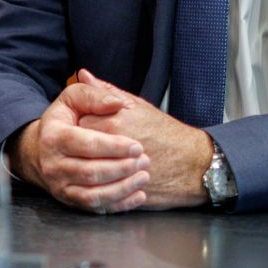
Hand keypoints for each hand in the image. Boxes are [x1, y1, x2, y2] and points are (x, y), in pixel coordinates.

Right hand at [7, 88, 150, 214]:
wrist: (40, 150)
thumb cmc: (63, 121)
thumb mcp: (72, 99)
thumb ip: (94, 95)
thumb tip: (116, 102)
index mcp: (53, 137)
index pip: (86, 144)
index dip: (114, 147)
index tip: (137, 146)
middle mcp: (52, 165)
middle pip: (91, 172)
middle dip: (122, 168)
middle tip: (145, 161)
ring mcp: (60, 185)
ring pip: (94, 193)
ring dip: (123, 188)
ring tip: (143, 176)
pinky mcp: (69, 200)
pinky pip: (95, 207)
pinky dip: (119, 204)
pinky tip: (137, 195)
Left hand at [64, 69, 215, 208]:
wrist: (193, 165)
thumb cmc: (166, 133)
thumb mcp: (137, 105)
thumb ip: (106, 91)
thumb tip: (83, 75)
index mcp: (111, 123)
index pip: (75, 121)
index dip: (80, 122)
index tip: (90, 123)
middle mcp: (109, 148)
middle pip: (75, 147)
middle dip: (80, 145)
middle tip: (95, 143)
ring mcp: (114, 173)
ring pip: (82, 170)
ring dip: (87, 165)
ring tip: (103, 159)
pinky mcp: (118, 192)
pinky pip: (93, 191)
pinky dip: (96, 185)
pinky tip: (106, 178)